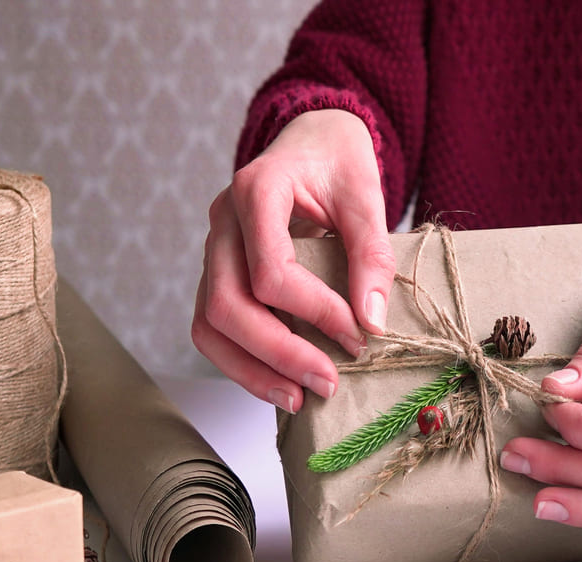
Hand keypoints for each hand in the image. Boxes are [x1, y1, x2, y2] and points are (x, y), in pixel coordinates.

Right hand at [192, 109, 396, 412]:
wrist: (311, 140)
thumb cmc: (336, 162)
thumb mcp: (366, 195)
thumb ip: (371, 255)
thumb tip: (372, 321)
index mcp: (255, 190)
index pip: (270, 272)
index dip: (315, 312)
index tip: (359, 336)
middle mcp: (222, 222)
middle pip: (226, 305)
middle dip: (279, 353)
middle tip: (328, 383)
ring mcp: (212, 250)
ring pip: (209, 324)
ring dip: (251, 370)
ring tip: (299, 399)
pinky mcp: (216, 274)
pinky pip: (214, 327)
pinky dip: (243, 362)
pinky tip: (281, 383)